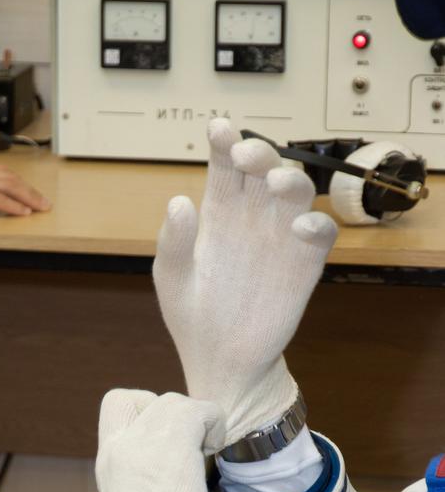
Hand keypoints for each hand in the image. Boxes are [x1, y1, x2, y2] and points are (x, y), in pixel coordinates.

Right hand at [0, 161, 50, 220]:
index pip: (1, 172)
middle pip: (10, 177)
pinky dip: (13, 205)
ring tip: (40, 207)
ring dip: (28, 196)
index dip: (18, 182)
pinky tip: (24, 212)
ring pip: (9, 185)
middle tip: (43, 201)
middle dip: (29, 189)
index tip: (29, 191)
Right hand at [71, 390, 224, 491]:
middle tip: (194, 455)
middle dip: (181, 419)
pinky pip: (201, 411)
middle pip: (155, 398)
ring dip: (199, 424)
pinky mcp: (170, 448)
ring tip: (204, 458)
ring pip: (178, 401)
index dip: (150, 412)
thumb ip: (143, 471)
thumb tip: (182, 454)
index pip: (118, 402)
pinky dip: (215, 427)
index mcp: (106, 459)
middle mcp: (118, 446)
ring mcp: (141, 445)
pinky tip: (213, 460)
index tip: (168, 445)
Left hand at [152, 118, 337, 451]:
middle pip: (263, 167)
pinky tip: (298, 229)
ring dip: (290, 178)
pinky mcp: (304, 264)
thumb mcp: (171, 279)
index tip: (218, 129)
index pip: (224, 165)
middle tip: (243, 153)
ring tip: (273, 181)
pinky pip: (320, 234)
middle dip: (257, 151)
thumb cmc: (193, 317)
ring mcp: (280, 238)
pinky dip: (315, 225)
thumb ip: (173, 242)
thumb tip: (178, 202)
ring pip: (296, 191)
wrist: (220, 362)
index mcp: (218, 213)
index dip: (224, 141)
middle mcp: (252, 218)